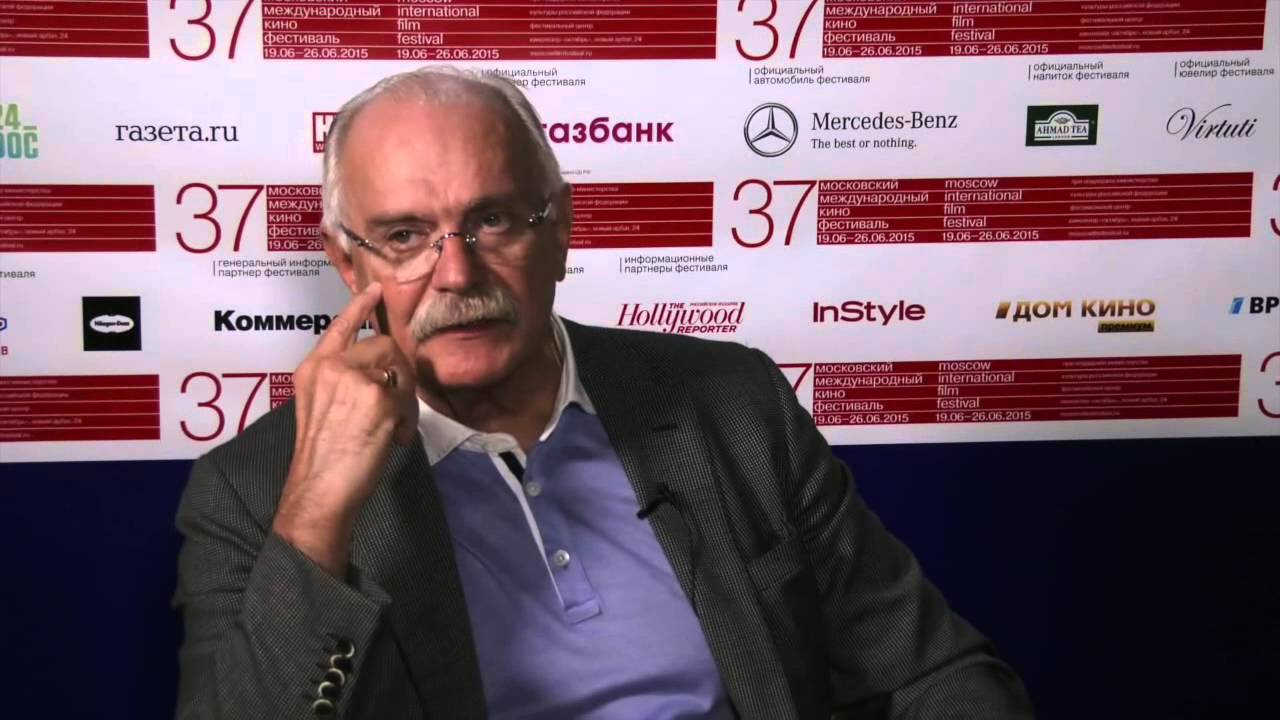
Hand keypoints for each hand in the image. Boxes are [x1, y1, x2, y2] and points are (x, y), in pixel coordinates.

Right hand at [273, 282, 418, 575]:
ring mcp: (355, 378)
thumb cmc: (323, 458)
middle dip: (400, 374)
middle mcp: (332, 366)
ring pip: (401, 370)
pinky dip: (408, 420)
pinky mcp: (378, 395)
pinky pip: (408, 398)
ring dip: (406, 399)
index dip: (359, 307)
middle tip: (399, 407)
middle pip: (384, 346)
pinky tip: (394, 439)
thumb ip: (345, 383)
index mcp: (314, 368)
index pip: (339, 328)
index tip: (375, 290)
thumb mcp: (322, 408)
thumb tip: (384, 375)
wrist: (319, 488)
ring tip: (394, 428)